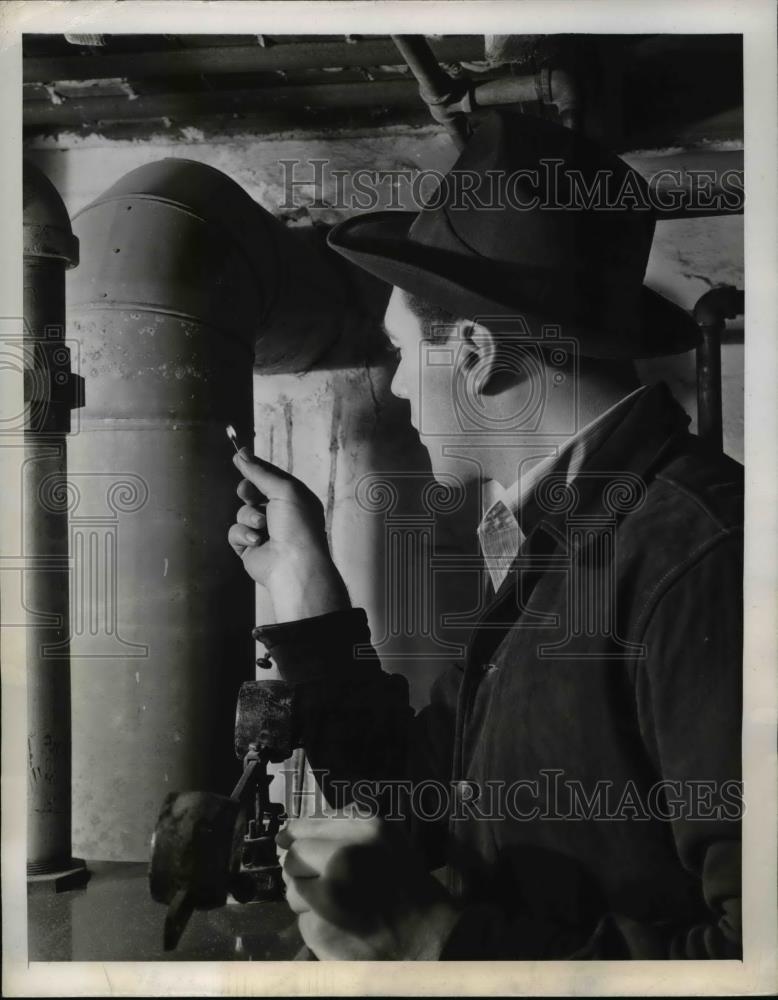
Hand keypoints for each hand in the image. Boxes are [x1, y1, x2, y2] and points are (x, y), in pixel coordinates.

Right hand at [228, 449, 349, 620]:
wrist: (294, 565)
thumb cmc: (297, 526)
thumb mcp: (284, 489)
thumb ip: (261, 472)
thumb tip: (241, 453)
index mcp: (295, 499)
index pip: (272, 477)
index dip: (256, 467)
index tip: (239, 455)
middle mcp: (281, 515)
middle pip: (253, 493)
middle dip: (248, 491)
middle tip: (247, 492)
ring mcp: (266, 532)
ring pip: (242, 512)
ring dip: (249, 516)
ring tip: (262, 526)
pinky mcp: (251, 548)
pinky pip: (236, 532)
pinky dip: (243, 535)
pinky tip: (256, 541)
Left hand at [276, 813, 459, 959]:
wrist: (429, 938)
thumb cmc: (407, 885)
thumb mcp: (387, 838)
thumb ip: (347, 826)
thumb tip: (293, 830)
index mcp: (365, 827)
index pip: (306, 826)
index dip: (294, 836)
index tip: (287, 841)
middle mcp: (343, 855)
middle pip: (293, 856)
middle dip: (300, 869)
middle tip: (320, 881)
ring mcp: (329, 894)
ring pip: (293, 890)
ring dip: (307, 898)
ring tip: (337, 905)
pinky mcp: (320, 928)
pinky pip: (303, 920)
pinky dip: (316, 923)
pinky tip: (341, 926)